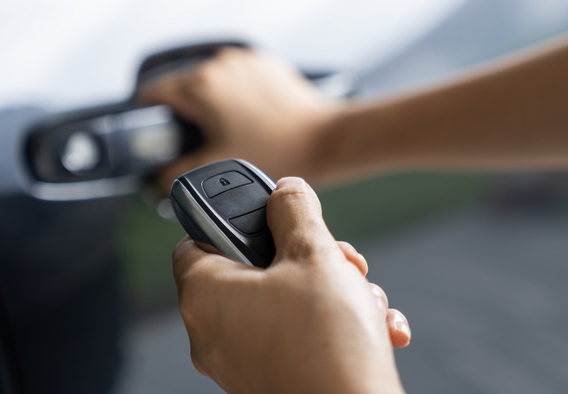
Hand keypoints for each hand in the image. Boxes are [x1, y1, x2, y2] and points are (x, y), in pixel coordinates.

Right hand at [140, 48, 336, 193]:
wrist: (325, 140)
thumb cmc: (280, 151)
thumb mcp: (216, 168)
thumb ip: (173, 176)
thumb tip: (155, 178)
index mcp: (201, 84)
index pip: (152, 95)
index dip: (148, 121)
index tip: (153, 138)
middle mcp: (221, 64)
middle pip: (181, 88)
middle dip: (184, 116)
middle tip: (198, 143)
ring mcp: (245, 61)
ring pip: (210, 82)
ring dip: (210, 104)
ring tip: (229, 132)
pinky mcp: (265, 64)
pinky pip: (236, 79)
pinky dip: (235, 96)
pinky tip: (249, 120)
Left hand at [172, 177, 408, 393]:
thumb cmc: (326, 344)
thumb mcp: (314, 254)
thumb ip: (294, 211)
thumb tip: (286, 192)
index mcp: (205, 294)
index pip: (195, 238)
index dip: (233, 219)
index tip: (270, 214)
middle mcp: (213, 332)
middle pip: (254, 271)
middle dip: (308, 258)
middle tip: (337, 258)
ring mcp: (241, 362)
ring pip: (284, 303)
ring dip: (330, 291)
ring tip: (361, 298)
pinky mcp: (271, 380)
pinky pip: (298, 337)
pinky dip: (332, 325)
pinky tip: (373, 327)